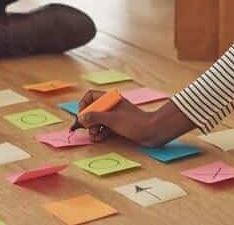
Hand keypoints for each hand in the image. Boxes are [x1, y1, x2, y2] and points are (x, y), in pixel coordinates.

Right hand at [76, 90, 192, 147]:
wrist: (152, 131)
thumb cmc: (133, 122)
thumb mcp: (112, 119)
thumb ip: (95, 117)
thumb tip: (81, 118)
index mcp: (110, 98)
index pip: (90, 96)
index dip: (84, 105)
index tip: (83, 117)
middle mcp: (110, 105)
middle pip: (92, 110)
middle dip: (88, 121)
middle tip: (90, 130)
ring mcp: (114, 116)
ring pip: (97, 120)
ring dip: (93, 128)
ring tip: (96, 136)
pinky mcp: (118, 125)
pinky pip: (104, 127)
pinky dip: (100, 132)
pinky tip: (100, 138)